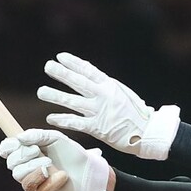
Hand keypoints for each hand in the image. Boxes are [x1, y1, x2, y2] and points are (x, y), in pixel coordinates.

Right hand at [0, 129, 111, 190]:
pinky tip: (61, 175)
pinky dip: (48, 180)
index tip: (16, 143)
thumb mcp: (55, 138)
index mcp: (27, 151)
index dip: (7, 147)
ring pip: (18, 175)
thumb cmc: (71, 153)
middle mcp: (26, 166)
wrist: (88, 171)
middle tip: (38, 151)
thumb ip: (37, 135)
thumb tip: (18, 137)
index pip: (7, 149)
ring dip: (33, 167)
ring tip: (50, 163)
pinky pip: (32, 187)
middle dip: (23, 155)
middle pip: (11, 162)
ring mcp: (31, 180)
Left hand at [38, 52, 180, 159]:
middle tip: (48, 66)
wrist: (149, 133)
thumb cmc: (138, 114)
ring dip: (55, 96)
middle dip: (61, 73)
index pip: (89, 70)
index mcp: (111, 85)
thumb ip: (108, 88)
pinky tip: (51, 118)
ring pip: (73, 102)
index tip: (60, 56)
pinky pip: (76, 123)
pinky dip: (63, 120)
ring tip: (42, 91)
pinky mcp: (98, 128)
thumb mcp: (125, 94)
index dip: (74, 63)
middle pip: (78, 82)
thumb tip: (94, 78)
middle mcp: (104, 96)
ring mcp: (100, 111)